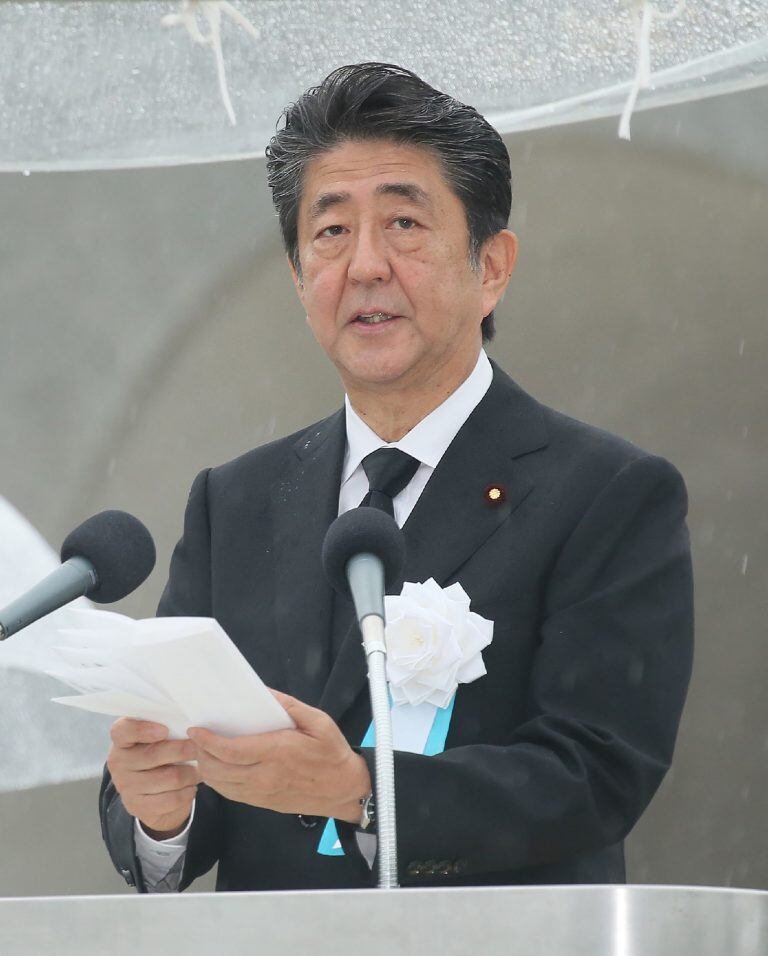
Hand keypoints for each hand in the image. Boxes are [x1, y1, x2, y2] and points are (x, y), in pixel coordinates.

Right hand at [107, 718, 198, 837]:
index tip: (165, 730)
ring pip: (170, 777)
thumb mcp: (157, 738)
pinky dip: (188, 792)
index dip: (142, 730)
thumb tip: (192, 727)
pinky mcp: (137, 806)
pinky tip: (191, 787)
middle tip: (200, 747)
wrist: (151, 792)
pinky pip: (172, 799)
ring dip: (191, 773)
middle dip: (184, 750)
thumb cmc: (159, 753)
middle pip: (155, 755)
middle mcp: (118, 762)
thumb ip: (167, 728)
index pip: (123, 730)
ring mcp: (126, 786)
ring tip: (199, 769)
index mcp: (121, 739)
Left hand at [189, 690, 370, 823]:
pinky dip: (218, 783)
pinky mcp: (263, 803)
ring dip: (206, 769)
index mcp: (276, 753)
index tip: (196, 730)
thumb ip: (289, 705)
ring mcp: (262, 793)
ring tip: (201, 753)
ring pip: (221, 785)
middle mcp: (264, 776)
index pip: (231, 750)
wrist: (344, 789)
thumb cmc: (332, 753)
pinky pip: (232, 795)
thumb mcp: (318, 721)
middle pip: (219, 769)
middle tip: (193, 739)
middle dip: (200, 754)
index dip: (208, 741)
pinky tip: (216, 770)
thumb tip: (263, 692)